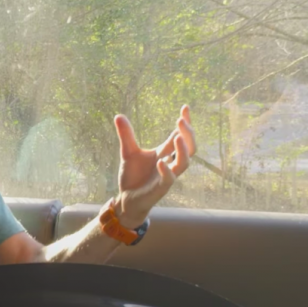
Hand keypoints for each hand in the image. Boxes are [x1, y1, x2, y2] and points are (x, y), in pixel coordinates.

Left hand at [112, 105, 196, 227]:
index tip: (185, 107)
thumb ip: (126, 135)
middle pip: (189, 147)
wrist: (126, 199)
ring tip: (177, 137)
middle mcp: (169, 163)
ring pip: (184, 163)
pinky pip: (169, 179)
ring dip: (183, 150)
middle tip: (181, 120)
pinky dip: (166, 170)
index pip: (179, 135)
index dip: (185, 123)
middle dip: (188, 133)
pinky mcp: (161, 188)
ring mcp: (167, 176)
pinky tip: (161, 162)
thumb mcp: (128, 152)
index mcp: (164, 153)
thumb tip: (118, 115)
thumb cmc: (132, 177)